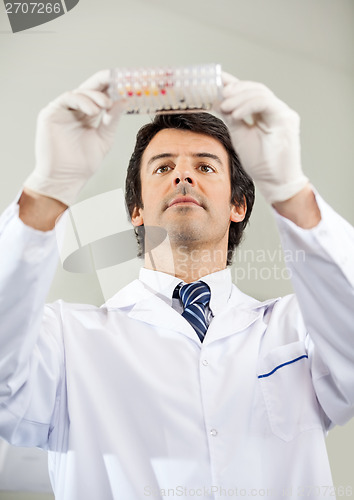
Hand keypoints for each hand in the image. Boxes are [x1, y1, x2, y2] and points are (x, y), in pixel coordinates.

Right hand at [24, 70, 125, 205]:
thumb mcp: (104, 138)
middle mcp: (74, 110)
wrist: (66, 179)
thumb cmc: (83, 163)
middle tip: (117, 80)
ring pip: (80, 92)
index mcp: (87, 115)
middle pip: (89, 88)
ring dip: (95, 96)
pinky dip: (82, 101)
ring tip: (106, 105)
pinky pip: (68, 99)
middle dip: (104, 81)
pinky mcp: (50, 114)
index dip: (111, 85)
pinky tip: (94, 110)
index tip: (126, 82)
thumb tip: (124, 100)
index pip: (99, 94)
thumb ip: (112, 120)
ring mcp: (61, 111)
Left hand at [216, 72, 307, 203]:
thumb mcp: (239, 134)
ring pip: (260, 92)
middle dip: (234, 88)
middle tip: (218, 93)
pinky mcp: (286, 119)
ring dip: (239, 97)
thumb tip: (216, 101)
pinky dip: (248, 105)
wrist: (275, 182)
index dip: (231, 83)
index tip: (214, 80)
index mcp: (264, 113)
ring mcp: (282, 113)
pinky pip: (265, 103)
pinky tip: (235, 113)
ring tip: (224, 105)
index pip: (248, 92)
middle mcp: (274, 110)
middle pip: (254, 88)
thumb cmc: (260, 163)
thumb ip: (230, 117)